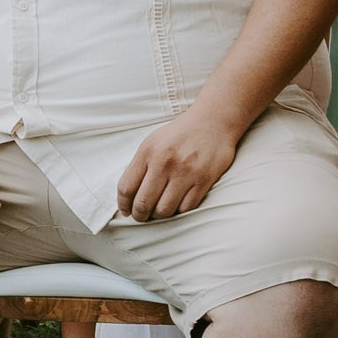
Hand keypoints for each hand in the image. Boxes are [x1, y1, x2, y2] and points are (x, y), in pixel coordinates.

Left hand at [117, 106, 241, 221]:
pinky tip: (178, 204)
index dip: (124, 205)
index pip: (126, 187)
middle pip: (143, 203)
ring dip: (160, 215)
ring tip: (160, 210)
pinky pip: (186, 208)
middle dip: (140, 215)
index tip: (127, 211)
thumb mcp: (153, 142)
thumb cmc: (180, 134)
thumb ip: (140, 166)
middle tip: (142, 217)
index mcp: (148, 152)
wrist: (213, 121)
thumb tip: (129, 195)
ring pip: (164, 210)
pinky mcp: (204, 180)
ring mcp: (185, 172)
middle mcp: (165, 162)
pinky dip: (179, 210)